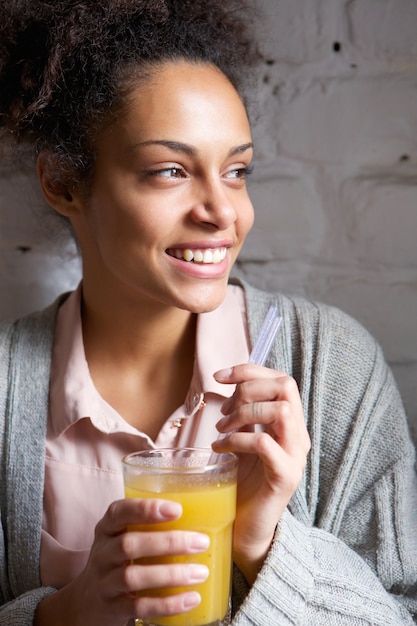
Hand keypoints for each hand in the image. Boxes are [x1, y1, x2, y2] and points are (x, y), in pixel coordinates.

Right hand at [35, 498, 209, 625]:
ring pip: (134, 577)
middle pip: (129, 545)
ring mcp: (105, 582)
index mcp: (107, 529)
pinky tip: (190, 598)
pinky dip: (167, 604)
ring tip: (200, 572)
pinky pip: (139, 607)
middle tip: (201, 542)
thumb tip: (204, 513)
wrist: (85, 602)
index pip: (119, 512)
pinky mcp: (112, 609)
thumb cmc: (116, 560)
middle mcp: (103, 553)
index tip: (177, 509)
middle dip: (168, 542)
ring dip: (171, 574)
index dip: (146, 508)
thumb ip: (150, 525)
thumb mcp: (122, 536)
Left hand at [212, 364, 309, 583]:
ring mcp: (295, 456)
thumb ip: (244, 415)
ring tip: (222, 429)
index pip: (281, 379)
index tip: (219, 376)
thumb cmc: (243, 483)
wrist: (247, 529)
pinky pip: (265, 444)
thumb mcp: (242, 439)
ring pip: (280, 410)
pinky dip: (238, 439)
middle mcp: (299, 436)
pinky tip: (221, 448)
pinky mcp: (285, 477)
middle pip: (286, 387)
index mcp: (290, 424)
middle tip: (224, 412)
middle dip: (248, 389)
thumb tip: (230, 385)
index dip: (249, 370)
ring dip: (244, 413)